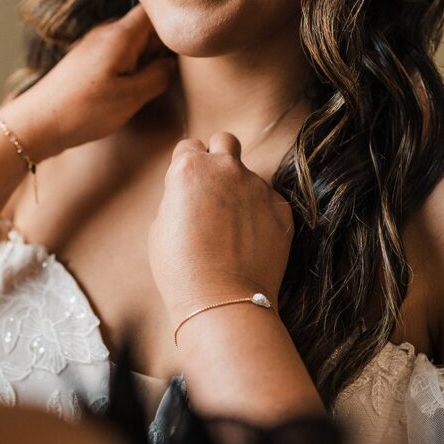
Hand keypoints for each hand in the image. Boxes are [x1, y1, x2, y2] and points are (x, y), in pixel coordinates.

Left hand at [0, 5, 175, 158]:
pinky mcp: (88, 61)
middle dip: (164, 43)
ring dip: (148, 57)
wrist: (38, 122)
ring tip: (159, 79)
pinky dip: (132, 66)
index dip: (174, 20)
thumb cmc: (82, 110)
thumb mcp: (130, 97)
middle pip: (145, 26)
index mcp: (120, 35)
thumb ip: (158, 76)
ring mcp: (95, 46)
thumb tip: (172, 64)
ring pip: (133, 42)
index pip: (154, 11)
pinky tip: (135, 86)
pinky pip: (119, 55)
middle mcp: (106, 33)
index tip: (190, 37)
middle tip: (181, 67)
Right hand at [148, 133, 293, 327]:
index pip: (189, 146)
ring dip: (241, 192)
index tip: (188, 186)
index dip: (186, 166)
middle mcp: (226, 168)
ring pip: (249, 176)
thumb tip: (191, 192)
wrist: (222, 301)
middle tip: (214, 187)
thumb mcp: (161, 225)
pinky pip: (269, 202)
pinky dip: (261, 215)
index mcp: (190, 168)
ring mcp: (258, 186)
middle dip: (219, 156)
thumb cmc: (181, 269)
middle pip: (225, 141)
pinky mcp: (282, 208)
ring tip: (232, 231)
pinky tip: (250, 243)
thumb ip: (178, 196)